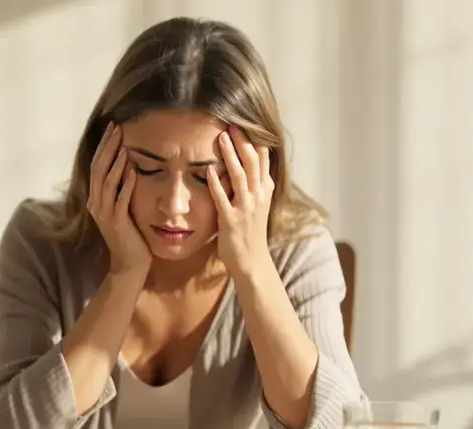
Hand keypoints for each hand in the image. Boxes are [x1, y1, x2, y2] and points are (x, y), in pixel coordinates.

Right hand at [87, 121, 149, 275]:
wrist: (129, 264)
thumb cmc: (130, 235)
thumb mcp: (121, 208)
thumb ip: (120, 189)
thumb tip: (128, 166)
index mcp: (96, 199)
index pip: (97, 166)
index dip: (104, 147)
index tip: (113, 128)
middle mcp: (96, 204)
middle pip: (99, 169)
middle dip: (108, 148)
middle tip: (117, 128)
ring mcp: (105, 214)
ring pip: (107, 182)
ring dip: (116, 162)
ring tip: (124, 145)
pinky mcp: (117, 223)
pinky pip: (120, 201)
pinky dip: (126, 185)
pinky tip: (134, 171)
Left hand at [206, 128, 274, 275]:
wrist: (252, 262)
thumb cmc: (250, 233)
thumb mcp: (258, 204)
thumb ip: (255, 184)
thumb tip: (250, 163)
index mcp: (264, 191)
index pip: (263, 160)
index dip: (255, 141)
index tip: (245, 123)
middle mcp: (258, 197)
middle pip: (253, 163)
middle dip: (243, 142)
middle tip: (232, 124)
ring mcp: (246, 208)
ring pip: (240, 176)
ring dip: (231, 156)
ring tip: (223, 138)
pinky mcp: (231, 221)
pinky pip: (223, 199)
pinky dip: (216, 183)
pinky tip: (208, 170)